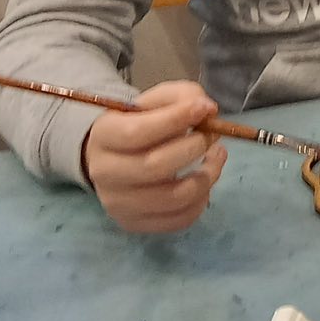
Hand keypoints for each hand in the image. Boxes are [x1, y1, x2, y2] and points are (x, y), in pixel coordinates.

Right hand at [83, 80, 225, 234]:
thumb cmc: (143, 122)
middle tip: (213, 135)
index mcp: (104, 135)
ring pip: (172, 197)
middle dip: (194, 147)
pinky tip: (204, 179)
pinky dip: (202, 200)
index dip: (175, 120)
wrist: (118, 155)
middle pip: (154, 167)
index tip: (205, 109)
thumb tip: (208, 110)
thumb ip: (183, 97)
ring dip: (206, 176)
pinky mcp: (134, 223)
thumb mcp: (158, 99)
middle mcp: (103, 173)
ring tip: (216, 156)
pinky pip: (178, 220)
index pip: (136, 133)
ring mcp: (117, 203)